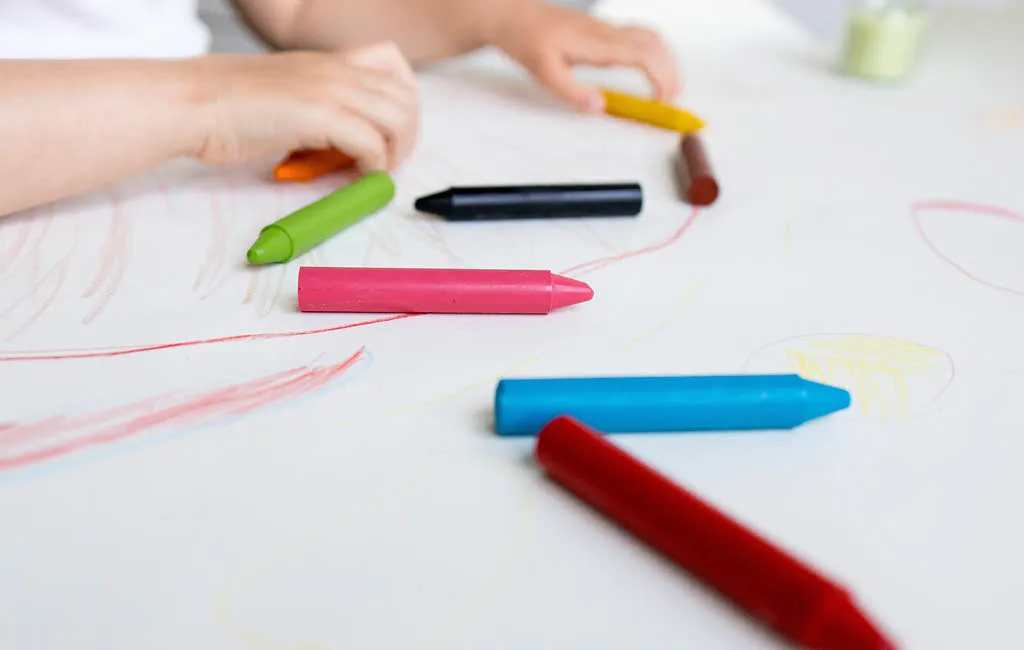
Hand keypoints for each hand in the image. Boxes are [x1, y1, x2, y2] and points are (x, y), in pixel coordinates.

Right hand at [192, 41, 417, 171]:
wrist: (190, 102)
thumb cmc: (225, 107)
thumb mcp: (284, 96)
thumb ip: (315, 111)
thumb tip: (337, 145)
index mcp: (327, 61)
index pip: (392, 62)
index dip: (402, 98)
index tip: (387, 130)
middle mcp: (335, 69)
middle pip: (405, 94)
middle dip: (407, 133)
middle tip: (389, 161)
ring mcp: (330, 89)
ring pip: (399, 117)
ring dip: (396, 151)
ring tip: (375, 172)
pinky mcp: (320, 115)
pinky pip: (373, 144)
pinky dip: (374, 168)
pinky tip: (357, 178)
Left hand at [493, 2, 679, 111]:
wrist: (513, 15)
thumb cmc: (527, 41)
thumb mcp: (543, 73)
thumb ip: (571, 92)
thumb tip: (600, 106)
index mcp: (597, 43)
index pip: (644, 55)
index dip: (662, 78)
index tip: (663, 102)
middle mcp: (607, 32)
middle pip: (655, 44)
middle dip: (671, 73)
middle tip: (670, 102)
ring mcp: (606, 28)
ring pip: (651, 36)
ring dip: (666, 61)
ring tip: (666, 89)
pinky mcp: (602, 29)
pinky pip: (639, 35)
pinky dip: (654, 53)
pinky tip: (649, 69)